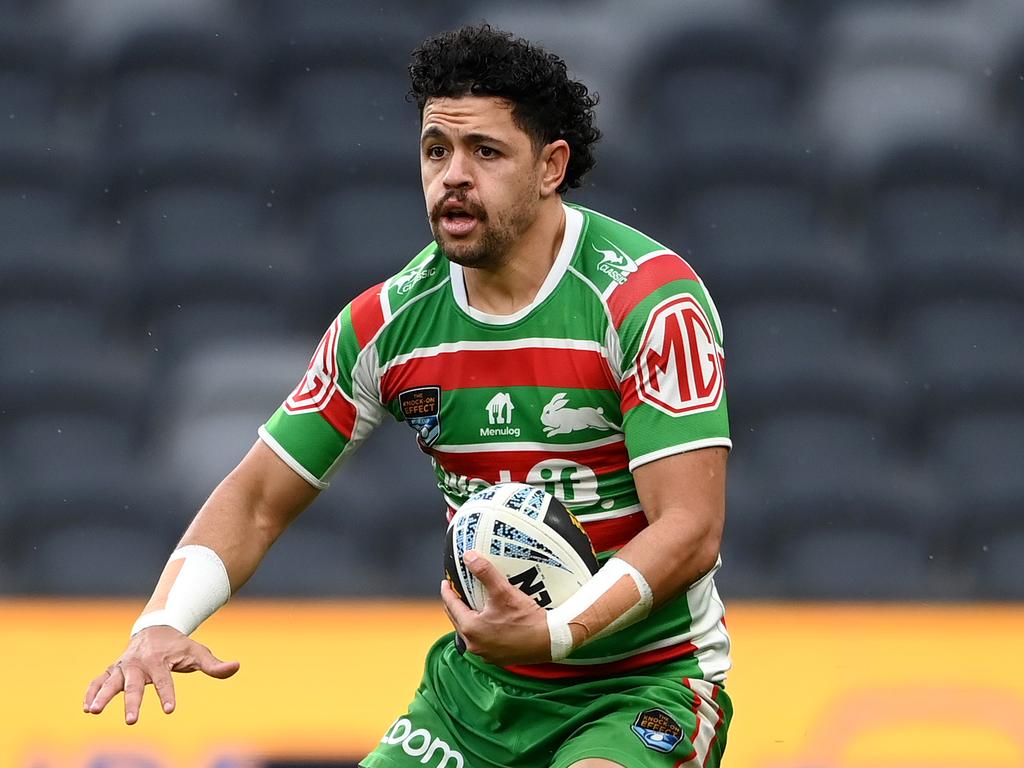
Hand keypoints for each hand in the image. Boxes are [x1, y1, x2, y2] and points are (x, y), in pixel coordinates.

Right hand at [83, 625, 239, 724]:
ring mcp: (123, 666)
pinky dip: (91, 691)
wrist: (155, 628)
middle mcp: (139, 663)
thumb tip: (237, 667)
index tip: (170, 709)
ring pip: (110, 682)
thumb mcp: (198, 652)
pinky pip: (97, 680)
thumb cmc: (179, 646)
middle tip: (131, 721)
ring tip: (92, 711)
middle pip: (134, 684)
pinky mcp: (112, 670)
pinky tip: (85, 707)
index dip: (168, 695)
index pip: (165, 680)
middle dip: (131, 702)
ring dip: (101, 696)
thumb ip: (215, 665)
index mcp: (160, 660)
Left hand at [439, 551, 551, 664]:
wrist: (550, 640)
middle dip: (456, 604)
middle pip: (458, 620)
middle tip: (457, 591)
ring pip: (470, 632)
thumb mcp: (503, 592)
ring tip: (473, 604)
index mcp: (471, 629)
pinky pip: (483, 641)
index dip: (447, 591)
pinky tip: (490, 621)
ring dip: (469, 618)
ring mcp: (486, 654)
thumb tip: (469, 557)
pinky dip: (482, 630)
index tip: (446, 581)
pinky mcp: (497, 658)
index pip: (451, 606)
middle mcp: (474, 645)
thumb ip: (484, 573)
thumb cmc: (527, 619)